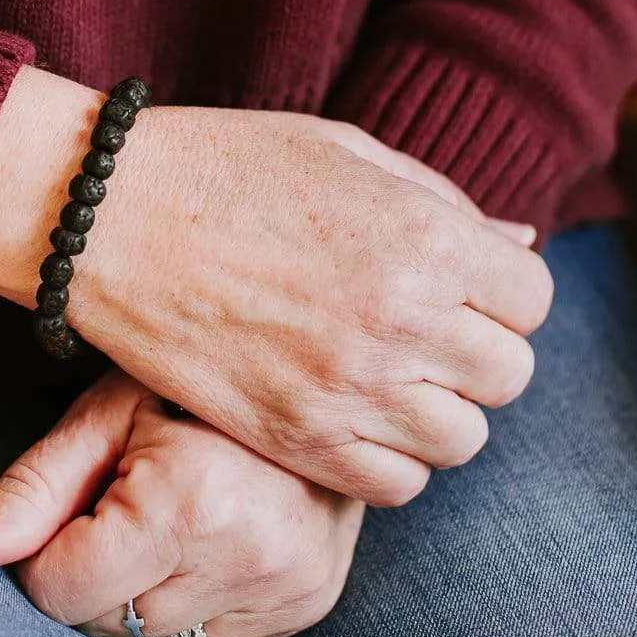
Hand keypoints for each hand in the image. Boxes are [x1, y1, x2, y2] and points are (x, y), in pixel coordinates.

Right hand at [0, 67, 552, 505]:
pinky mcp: (294, 437)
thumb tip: (515, 243)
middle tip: (417, 331)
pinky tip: (346, 413)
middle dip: (472, 353)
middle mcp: (403, 321)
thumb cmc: (224, 164)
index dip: (497, 291)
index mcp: (425, 238)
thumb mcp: (345, 152)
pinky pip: (393, 484)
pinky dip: (385, 458)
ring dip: (433, 410)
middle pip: (506, 375)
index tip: (454, 286)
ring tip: (378, 373)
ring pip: (460, 440)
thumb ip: (441, 203)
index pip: (530, 298)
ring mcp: (349, 388)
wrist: (106, 213)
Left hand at [0, 369, 364, 636]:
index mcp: (189, 502)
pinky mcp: (307, 605)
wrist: (310, 362)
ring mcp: (288, 588)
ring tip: (168, 516)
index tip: (80, 495)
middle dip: (94, 572)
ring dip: (140, 595)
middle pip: (105, 625)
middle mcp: (248, 557)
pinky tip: (207, 540)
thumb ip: (30, 488)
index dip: (49, 546)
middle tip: (125, 498)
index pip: (60, 592)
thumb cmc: (187, 379)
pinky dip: (189, 605)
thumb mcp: (103, 414)